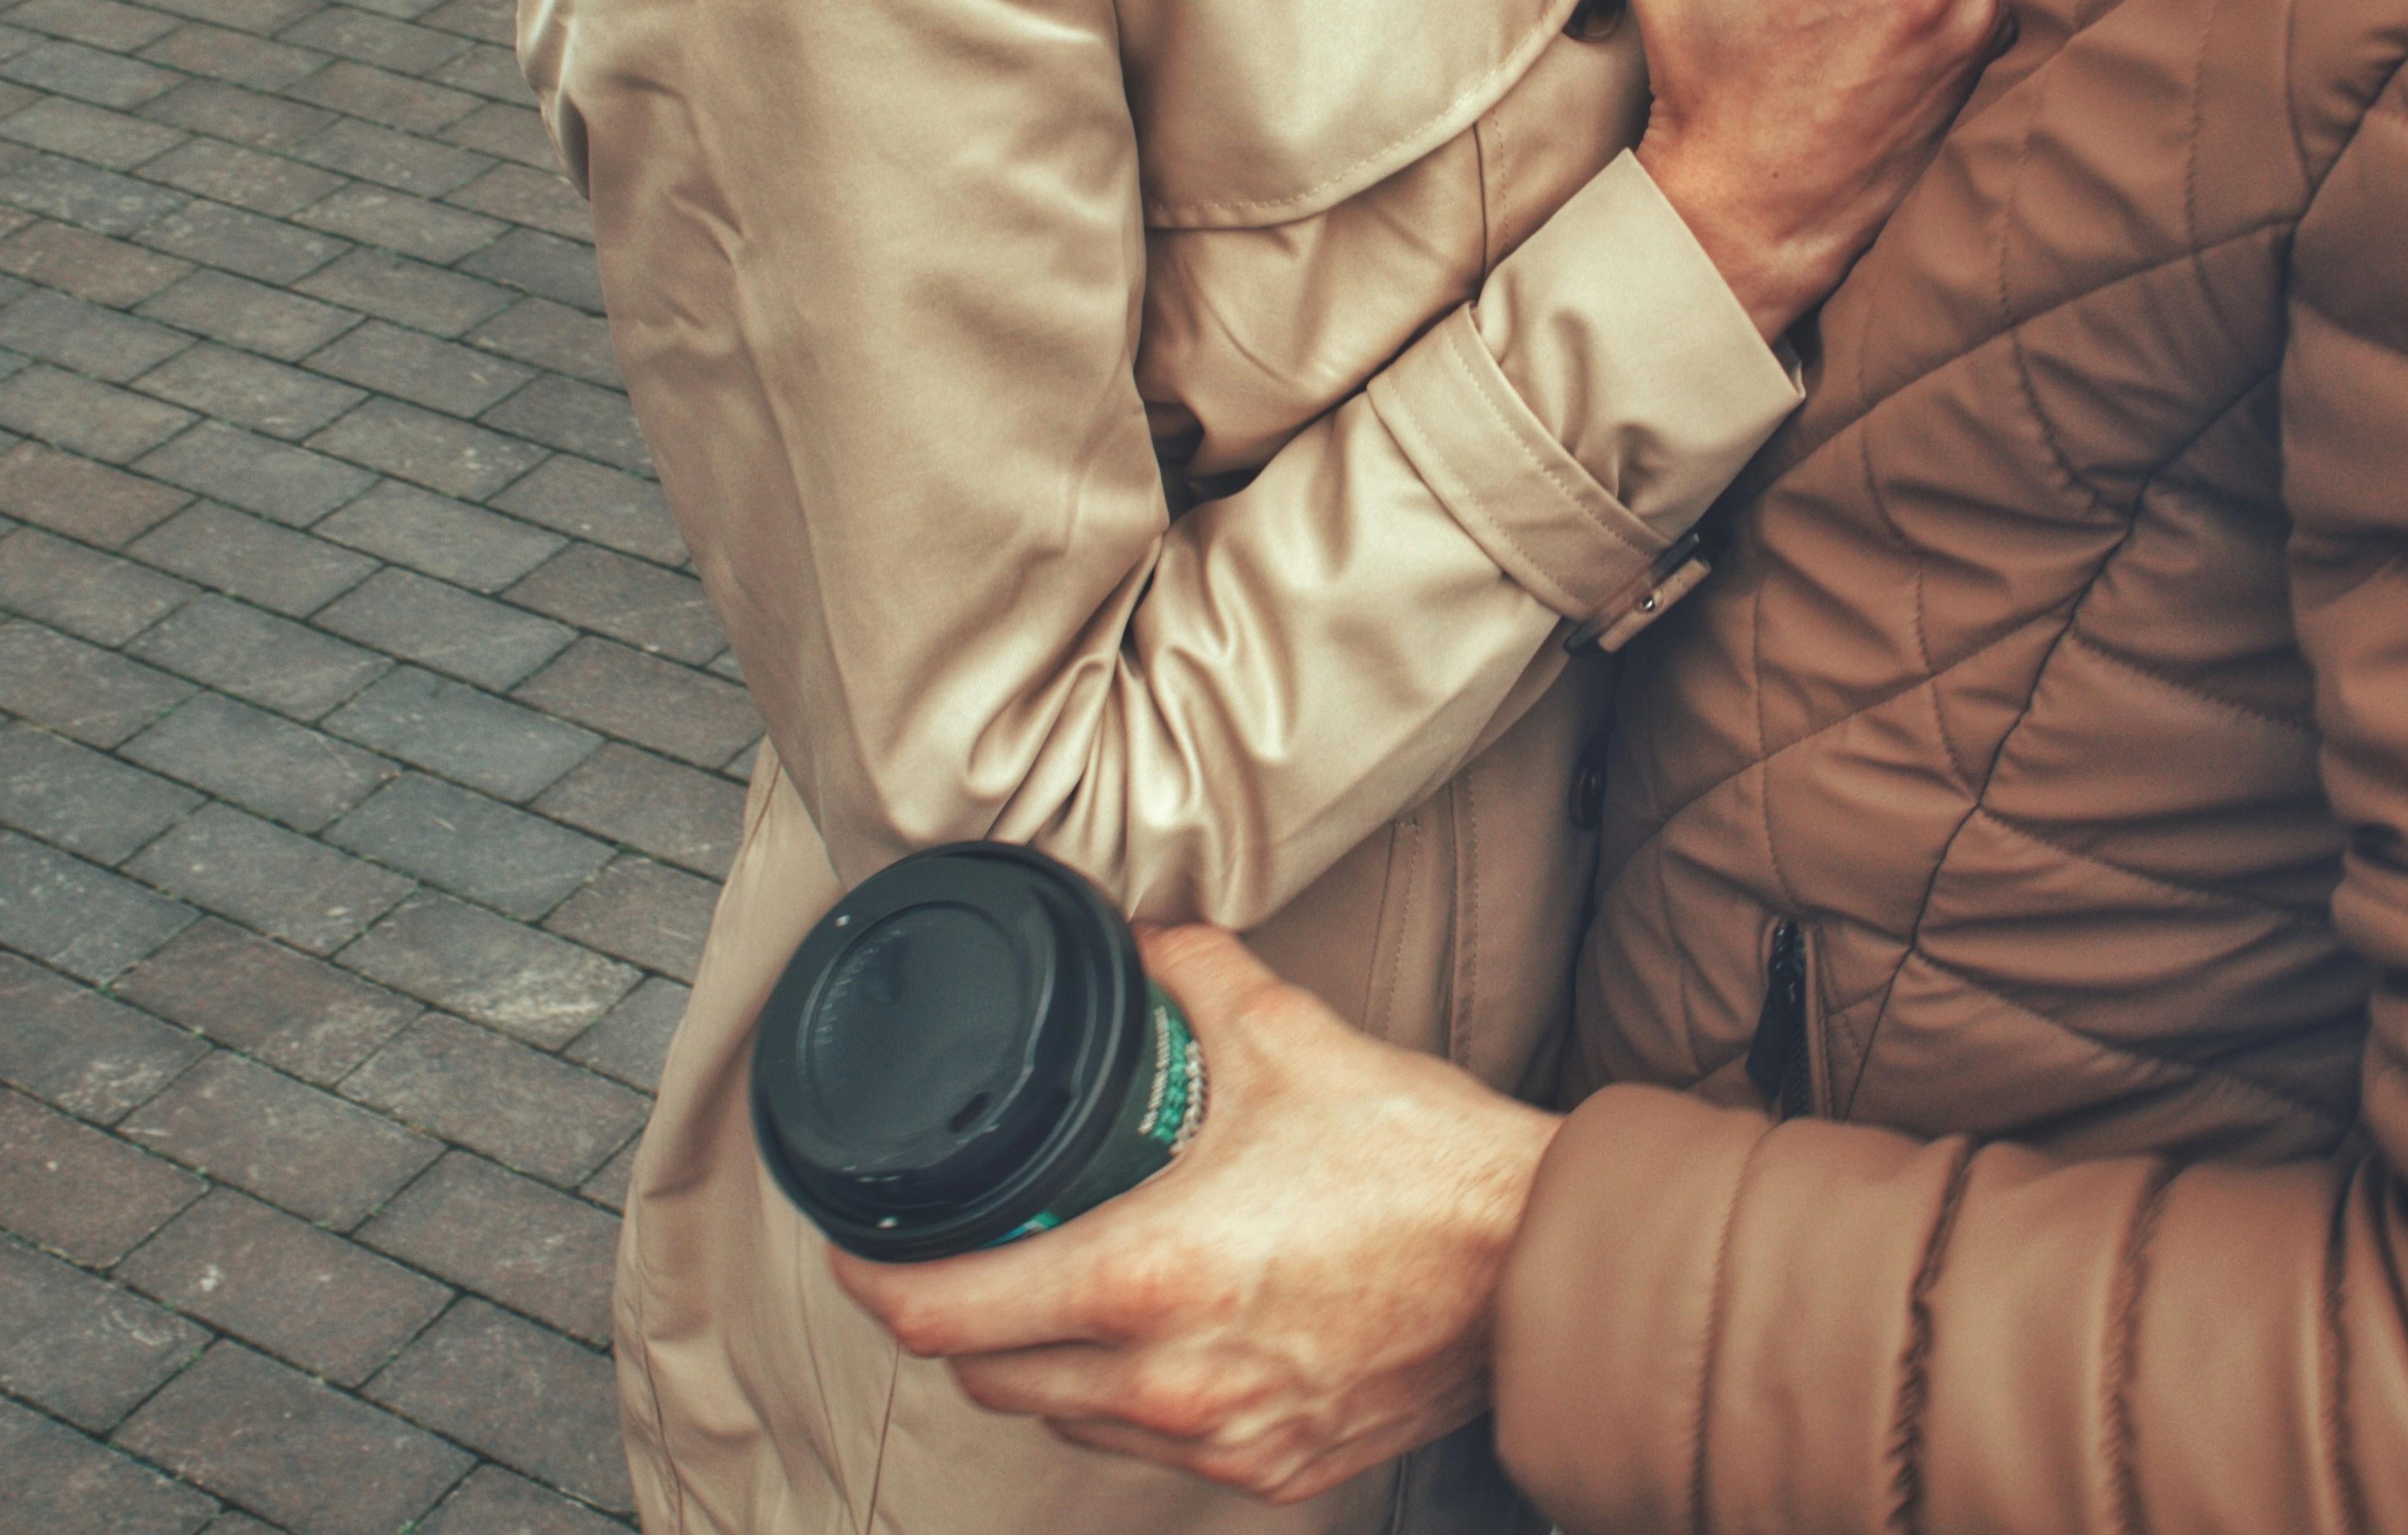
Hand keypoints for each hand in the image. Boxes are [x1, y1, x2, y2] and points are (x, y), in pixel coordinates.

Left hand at [826, 924, 1561, 1503]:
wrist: (1546, 1267)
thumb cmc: (1428, 1165)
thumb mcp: (1294, 1038)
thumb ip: (1196, 976)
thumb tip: (1146, 936)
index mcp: (1148, 1277)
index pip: (946, 1313)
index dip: (877, 1281)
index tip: (861, 1249)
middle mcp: (1170, 1381)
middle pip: (990, 1376)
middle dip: (958, 1319)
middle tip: (967, 1255)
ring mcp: (1223, 1439)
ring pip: (1069, 1419)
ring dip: (1046, 1361)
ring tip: (1066, 1287)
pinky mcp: (1277, 1470)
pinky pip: (1157, 1446)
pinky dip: (1133, 1397)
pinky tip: (1163, 1334)